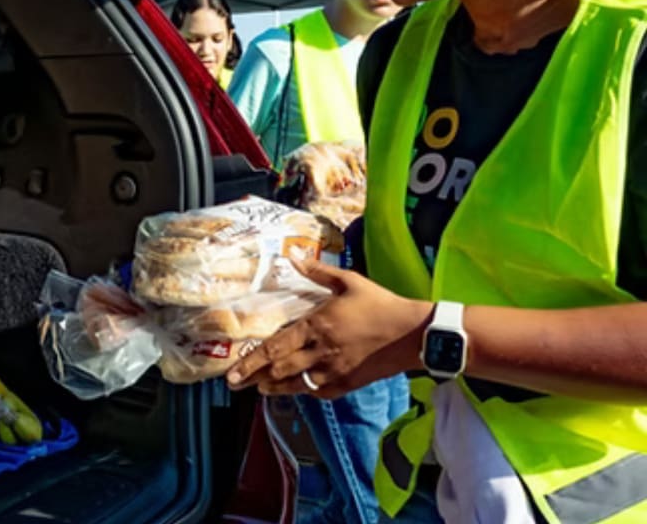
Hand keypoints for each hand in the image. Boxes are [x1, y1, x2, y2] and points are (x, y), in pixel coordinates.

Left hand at [225, 259, 431, 397]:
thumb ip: (317, 271)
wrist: (413, 333)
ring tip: (259, 388)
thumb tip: (293, 255)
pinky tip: (296, 388)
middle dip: (254, 377)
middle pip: (279, 369)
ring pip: (296, 384)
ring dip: (275, 386)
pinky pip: (319, 391)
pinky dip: (304, 390)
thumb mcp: (349, 281)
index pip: (275, 347)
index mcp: (317, 326)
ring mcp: (334, 371)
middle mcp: (320, 352)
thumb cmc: (381, 304)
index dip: (251, 360)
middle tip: (235, 383)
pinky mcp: (349, 383)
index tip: (233, 370)